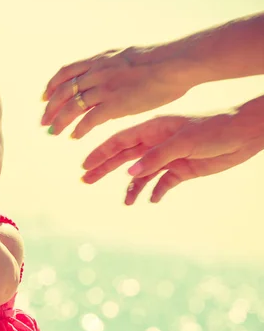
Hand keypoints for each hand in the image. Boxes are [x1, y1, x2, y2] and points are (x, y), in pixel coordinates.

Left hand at [41, 46, 186, 138]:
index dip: (52, 86)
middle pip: (64, 91)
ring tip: (54, 132)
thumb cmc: (160, 61)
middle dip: (50, 107)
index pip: (67, 72)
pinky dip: (79, 129)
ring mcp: (105, 88)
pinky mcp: (115, 104)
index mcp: (100, 60)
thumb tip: (105, 75)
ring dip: (60, 121)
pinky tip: (75, 137)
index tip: (44, 97)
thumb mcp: (127, 57)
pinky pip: (90, 119)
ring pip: (72, 107)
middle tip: (43, 121)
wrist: (176, 63)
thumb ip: (111, 67)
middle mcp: (97, 72)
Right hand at [82, 111, 263, 203]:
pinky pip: (162, 183)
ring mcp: (168, 157)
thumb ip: (155, 157)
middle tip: (86, 180)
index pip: (119, 142)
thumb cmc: (214, 129)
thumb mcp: (183, 142)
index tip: (84, 166)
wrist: (245, 134)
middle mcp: (156, 143)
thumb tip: (129, 174)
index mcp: (152, 130)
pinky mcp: (182, 169)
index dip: (100, 153)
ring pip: (142, 174)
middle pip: (124, 158)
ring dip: (132, 188)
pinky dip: (156, 192)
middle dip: (104, 169)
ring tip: (125, 202)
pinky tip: (152, 200)